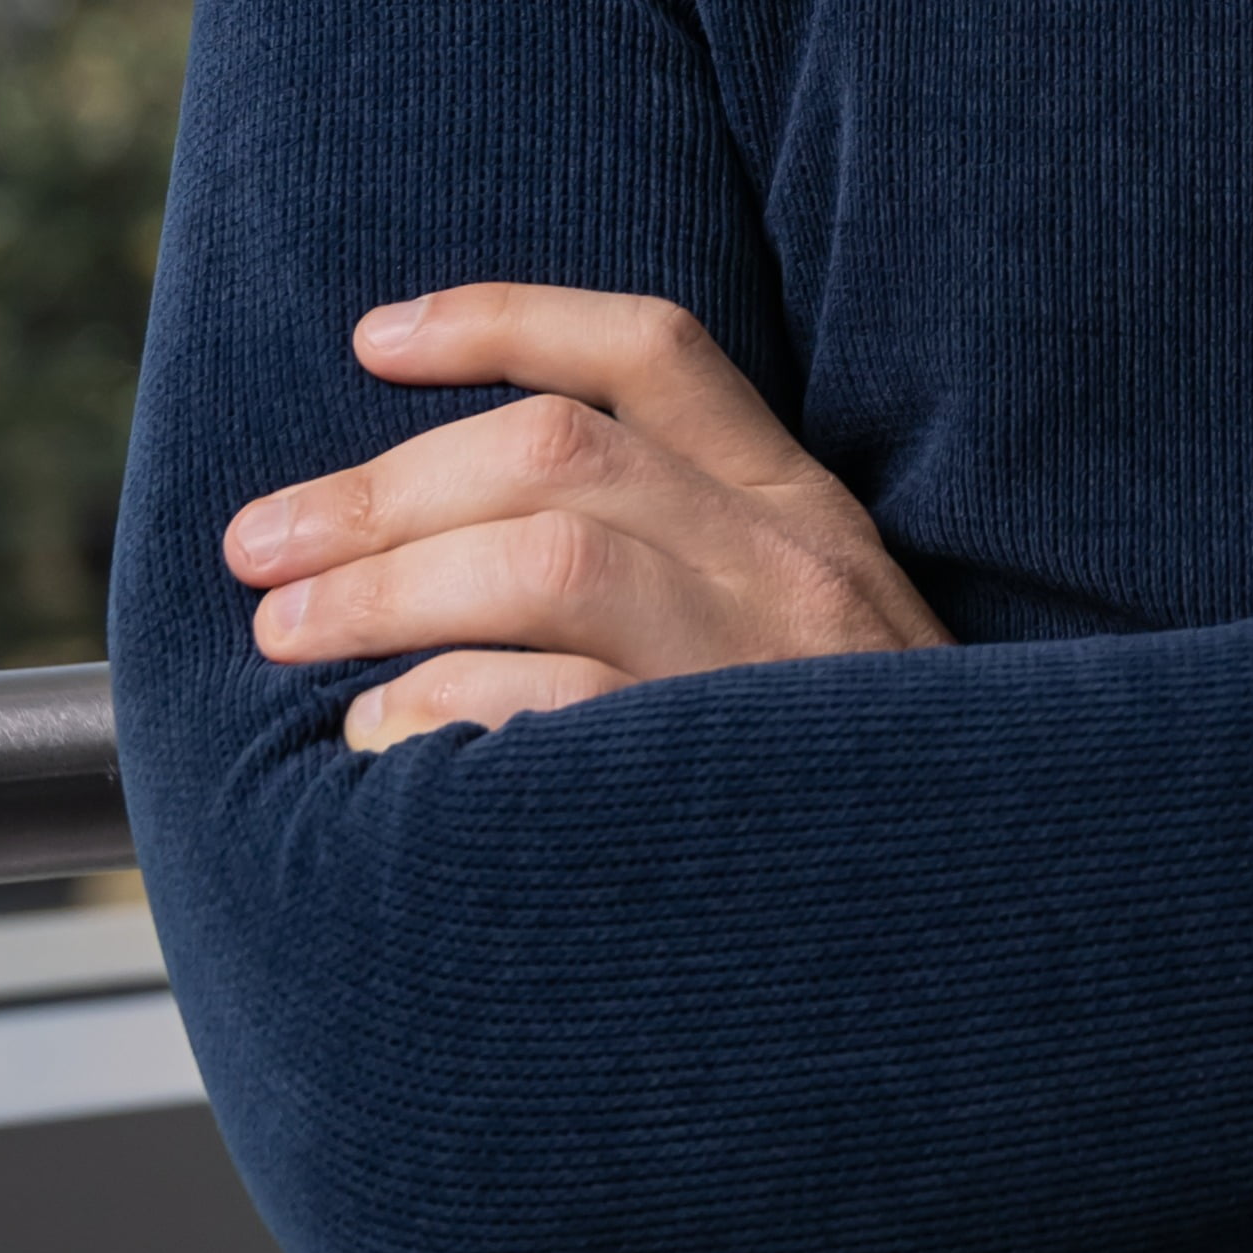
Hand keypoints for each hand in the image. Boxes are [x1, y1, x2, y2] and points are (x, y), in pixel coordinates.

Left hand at [226, 286, 940, 748]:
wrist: (990, 930)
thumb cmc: (848, 791)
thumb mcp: (811, 640)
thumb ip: (689, 568)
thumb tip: (461, 539)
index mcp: (802, 510)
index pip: (650, 351)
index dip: (500, 321)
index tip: (368, 340)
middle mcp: (794, 565)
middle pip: (555, 455)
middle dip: (379, 492)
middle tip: (262, 549)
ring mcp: (771, 670)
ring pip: (550, 560)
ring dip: (386, 588)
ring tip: (288, 638)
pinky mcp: (735, 780)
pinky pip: (560, 713)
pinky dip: (446, 711)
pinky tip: (385, 743)